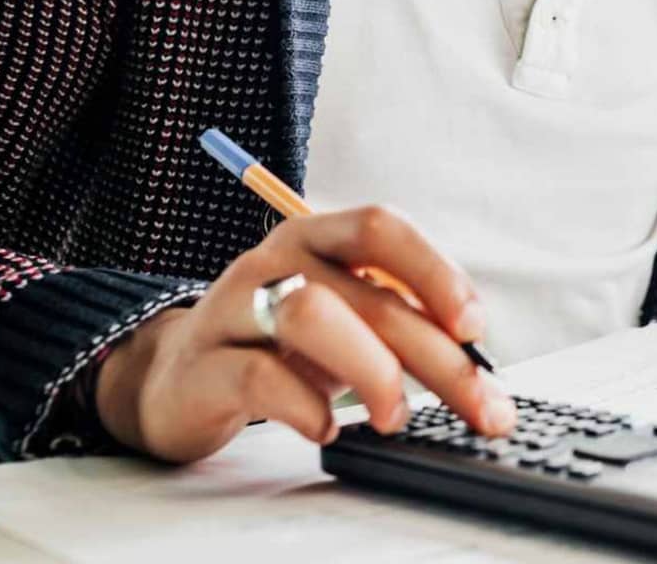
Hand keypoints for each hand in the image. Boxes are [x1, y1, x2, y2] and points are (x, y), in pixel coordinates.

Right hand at [95, 207, 509, 462]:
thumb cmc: (279, 347)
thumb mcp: (343, 319)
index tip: (475, 329)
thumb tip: (478, 366)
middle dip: (437, 357)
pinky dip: (306, 408)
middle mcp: (273, 261)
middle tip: (480, 406)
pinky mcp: (204, 366)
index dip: (434, 272)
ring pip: (312, 317)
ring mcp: (232, 309)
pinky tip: (325, 429)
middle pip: (368, 294)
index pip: (381, 228)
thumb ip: (399, 323)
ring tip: (394, 416)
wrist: (177, 380)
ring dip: (372, 372)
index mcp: (315, 236)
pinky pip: (260, 378)